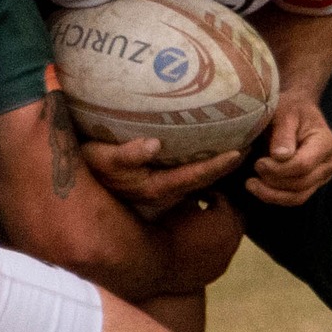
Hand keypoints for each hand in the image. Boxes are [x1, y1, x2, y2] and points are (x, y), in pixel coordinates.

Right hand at [83, 137, 242, 216]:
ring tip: (241, 141)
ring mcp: (164, 188)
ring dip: (218, 163)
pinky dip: (203, 160)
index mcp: (157, 187)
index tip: (239, 153)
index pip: (196, 177)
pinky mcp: (160, 181)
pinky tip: (212, 141)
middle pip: (206, 180)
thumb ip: (127, 155)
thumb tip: (153, 145)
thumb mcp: (102, 159)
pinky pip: (188, 171)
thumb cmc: (90, 166)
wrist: (77, 183)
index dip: (217, 166)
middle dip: (228, 165)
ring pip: (199, 177)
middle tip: (254, 143)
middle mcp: (165, 191)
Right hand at [158, 191, 245, 289]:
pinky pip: (222, 255)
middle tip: (208, 203)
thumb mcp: (181, 202)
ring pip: (232, 238)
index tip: (200, 190)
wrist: (153, 262)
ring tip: (202, 222)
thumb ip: (196, 191)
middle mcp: (232, 241)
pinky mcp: (215, 272)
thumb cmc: (165, 227)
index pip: (225, 200)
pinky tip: (199, 242)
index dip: (213, 193)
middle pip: (237, 219)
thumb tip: (201, 182)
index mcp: (225, 220)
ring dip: (222, 229)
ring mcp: (225, 259)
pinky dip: (215, 247)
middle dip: (225, 209)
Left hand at [247, 98, 331, 205]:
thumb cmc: (289, 109)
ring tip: (251, 184)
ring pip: (298, 197)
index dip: (279, 169)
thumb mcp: (284, 113)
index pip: (303, 165)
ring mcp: (322, 176)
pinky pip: (294, 198)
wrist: (295, 111)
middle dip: (273, 181)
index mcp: (326, 142)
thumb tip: (280, 157)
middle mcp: (329, 162)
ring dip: (272, 194)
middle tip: (252, 171)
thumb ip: (283, 134)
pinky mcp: (312, 185)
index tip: (258, 163)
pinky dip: (274, 197)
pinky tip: (258, 188)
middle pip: (301, 183)